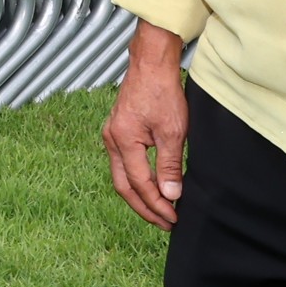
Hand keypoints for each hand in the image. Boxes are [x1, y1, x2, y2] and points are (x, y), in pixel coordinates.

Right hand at [104, 23, 189, 227]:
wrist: (151, 64)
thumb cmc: (162, 92)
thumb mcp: (172, 131)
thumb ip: (169, 165)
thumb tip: (170, 195)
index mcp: (123, 141)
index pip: (140, 184)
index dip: (157, 204)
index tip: (174, 217)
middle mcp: (112, 140)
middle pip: (124, 186)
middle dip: (145, 208)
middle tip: (165, 222)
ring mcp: (112, 135)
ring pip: (122, 176)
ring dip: (140, 196)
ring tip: (160, 209)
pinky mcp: (118, 131)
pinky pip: (124, 164)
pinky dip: (137, 180)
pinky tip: (152, 186)